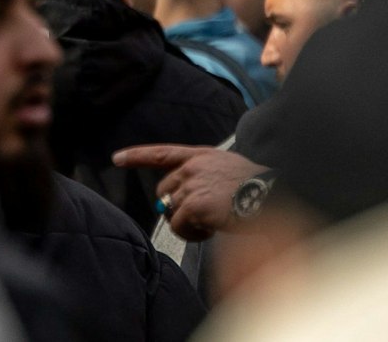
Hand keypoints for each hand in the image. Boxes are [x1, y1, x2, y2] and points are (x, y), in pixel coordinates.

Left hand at [114, 145, 268, 241]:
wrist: (271, 199)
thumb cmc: (256, 190)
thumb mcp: (229, 171)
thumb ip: (204, 178)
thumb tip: (182, 203)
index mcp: (201, 156)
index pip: (162, 153)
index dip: (137, 156)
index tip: (117, 158)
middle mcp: (192, 167)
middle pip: (164, 192)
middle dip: (176, 209)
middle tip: (200, 220)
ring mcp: (191, 184)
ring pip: (171, 212)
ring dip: (188, 225)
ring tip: (212, 224)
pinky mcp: (193, 204)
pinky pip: (178, 226)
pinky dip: (192, 234)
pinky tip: (211, 230)